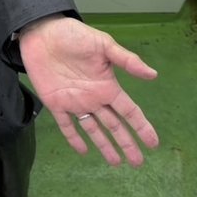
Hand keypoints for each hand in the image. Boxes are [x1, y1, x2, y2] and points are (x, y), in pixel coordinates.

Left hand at [19, 16, 158, 166]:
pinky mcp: (55, 103)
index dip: (141, 127)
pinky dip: (74, 138)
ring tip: (116, 163)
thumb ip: (127, 60)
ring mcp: (75, 102)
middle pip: (114, 126)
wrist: (42, 33)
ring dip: (105, 146)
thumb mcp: (104, 44)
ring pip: (93, 129)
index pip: (129, 111)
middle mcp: (94, 97)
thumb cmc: (74, 36)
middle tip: (138, 163)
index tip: (153, 144)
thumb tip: (153, 75)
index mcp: (107, 86)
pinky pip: (66, 125)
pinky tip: (83, 150)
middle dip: (127, 144)